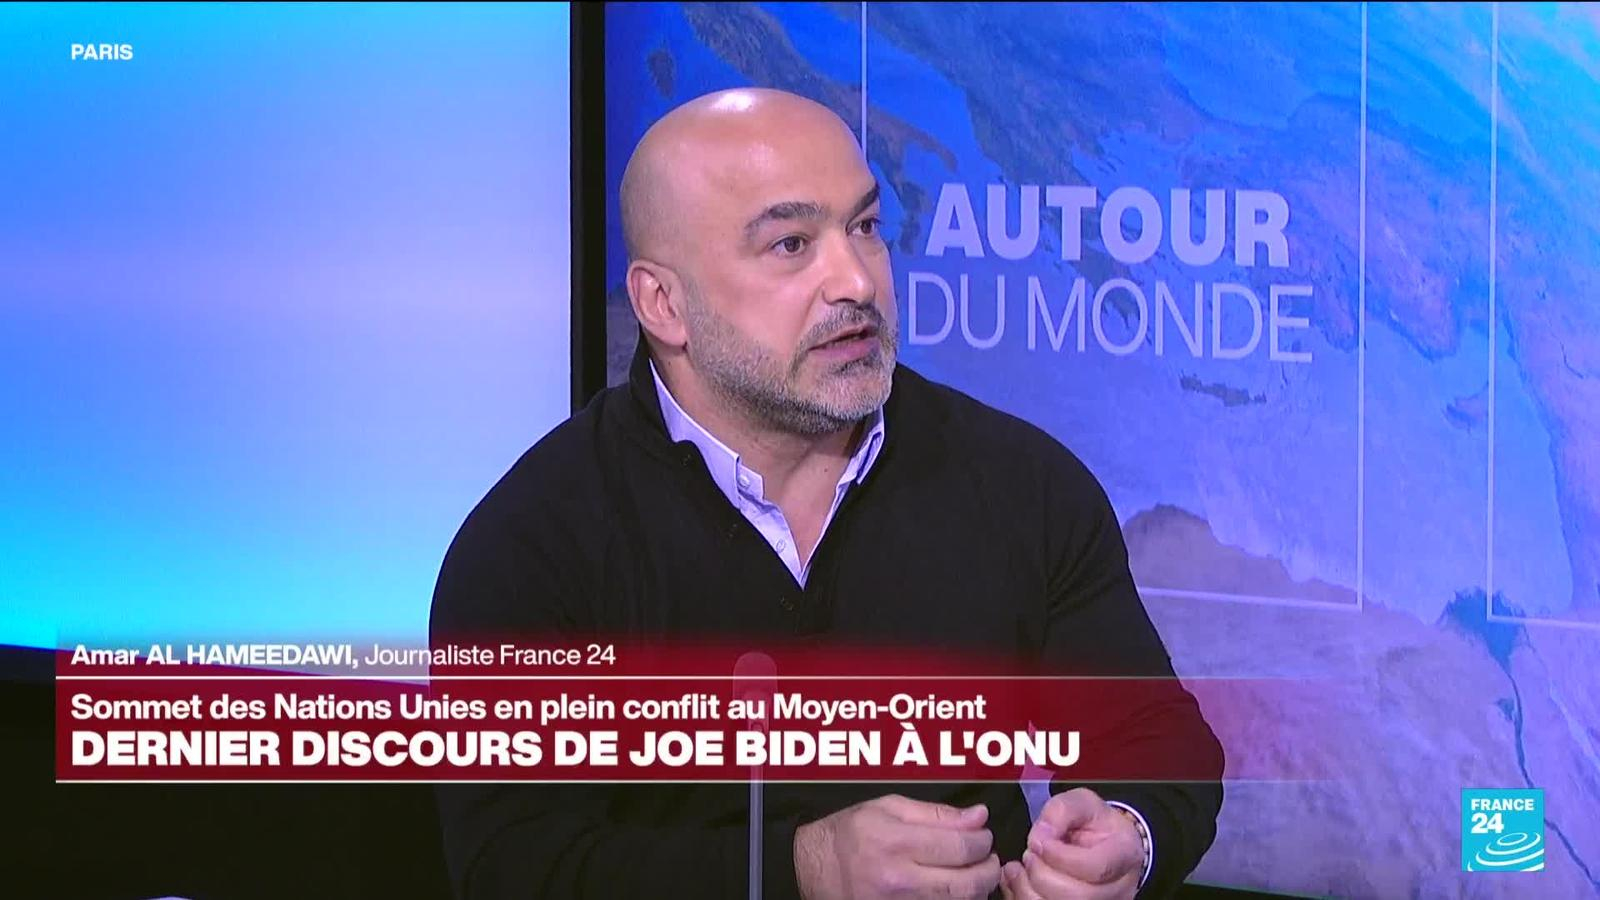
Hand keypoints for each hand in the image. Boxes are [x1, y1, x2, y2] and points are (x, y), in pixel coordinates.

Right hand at [794, 794, 1000, 898]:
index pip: (961, 847)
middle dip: (989, 870)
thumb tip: (979, 817)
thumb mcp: (888, 808)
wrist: (813, 869)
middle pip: (967, 884)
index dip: (983, 840)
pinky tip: (953, 889)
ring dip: (976, 889)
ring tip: (974, 873)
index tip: (983, 835)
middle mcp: (898, 880)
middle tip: (989, 858)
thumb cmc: (850, 833)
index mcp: (896, 843)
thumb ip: (937, 814)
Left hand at [1000, 789, 1141, 899]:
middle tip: (1029, 854)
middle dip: (1042, 874)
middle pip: (1078, 896)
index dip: (1059, 856)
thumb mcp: (1082, 802)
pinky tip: (1019, 879)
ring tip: (1022, 867)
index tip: (1039, 841)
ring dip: (1029, 889)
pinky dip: (1023, 897)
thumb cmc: (1094, 822)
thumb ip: (1061, 811)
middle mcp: (1120, 888)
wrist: (1104, 842)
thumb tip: (1041, 836)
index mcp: (1125, 854)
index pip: (1095, 867)